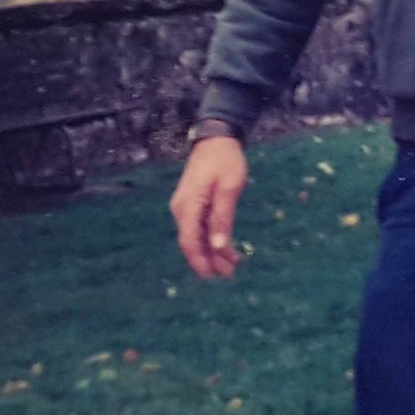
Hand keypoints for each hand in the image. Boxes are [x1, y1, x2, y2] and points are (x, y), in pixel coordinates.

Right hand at [170, 136, 247, 279]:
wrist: (216, 138)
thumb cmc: (225, 160)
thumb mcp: (229, 188)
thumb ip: (222, 218)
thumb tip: (217, 246)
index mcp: (189, 205)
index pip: (189, 241)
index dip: (200, 261)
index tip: (213, 276)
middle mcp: (182, 209)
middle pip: (192, 242)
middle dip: (209, 260)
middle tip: (229, 273)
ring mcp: (185, 207)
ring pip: (196, 236)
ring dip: (212, 251)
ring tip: (232, 265)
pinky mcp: (192, 204)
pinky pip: (199, 226)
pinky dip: (211, 238)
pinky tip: (226, 248)